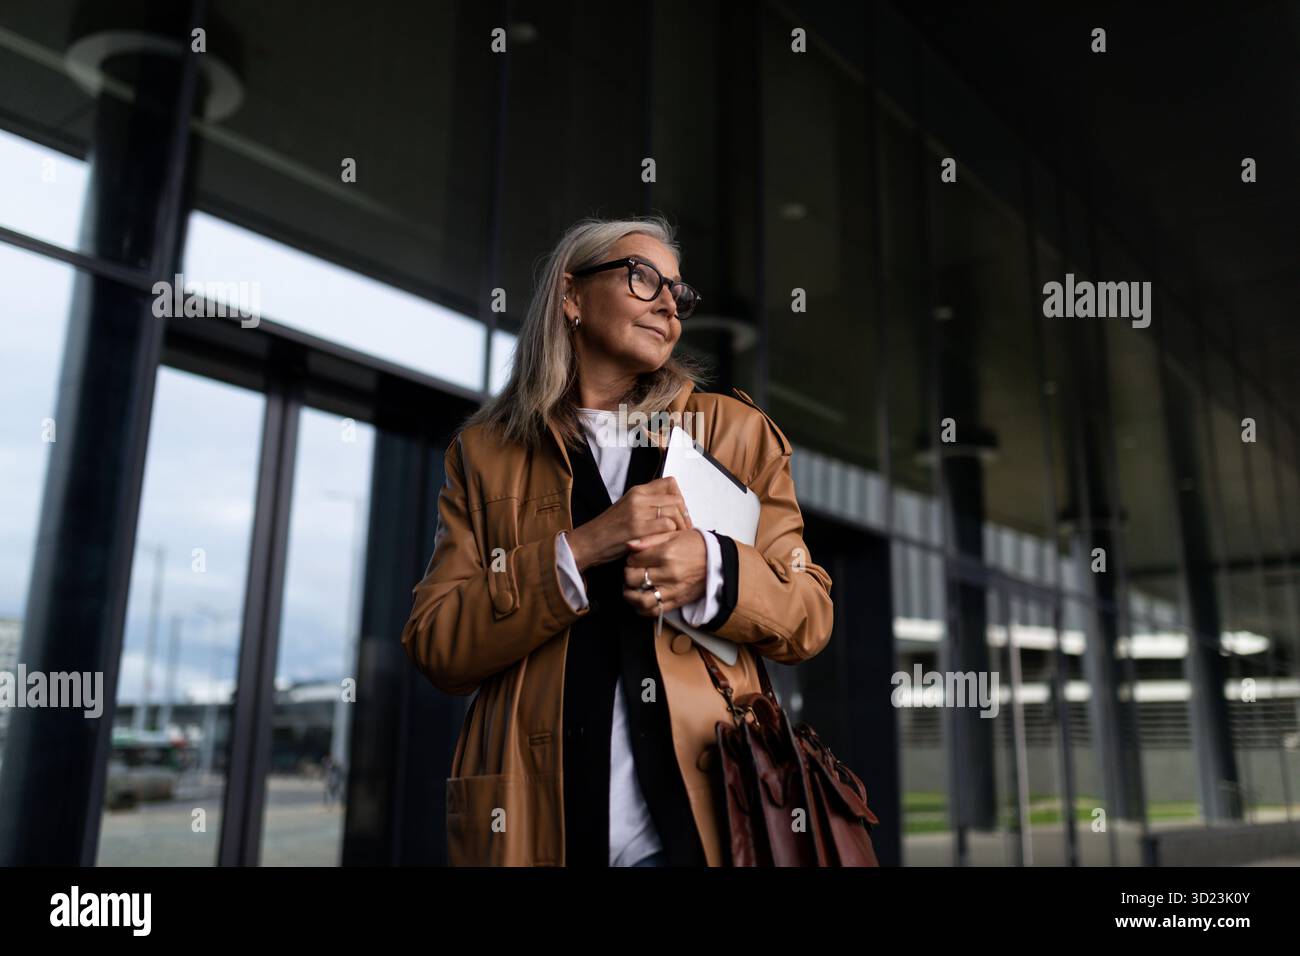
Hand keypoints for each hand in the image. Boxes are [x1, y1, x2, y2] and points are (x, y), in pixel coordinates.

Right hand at [566, 477, 690, 571]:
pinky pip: (667, 526)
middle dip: (685, 515)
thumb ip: (646, 504)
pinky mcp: (637, 527)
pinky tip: (667, 542)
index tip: (680, 512)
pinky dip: (671, 534)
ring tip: (678, 537)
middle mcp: (638, 497)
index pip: (670, 483)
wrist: (588, 542)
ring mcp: (637, 511)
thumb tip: (671, 507)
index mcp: (637, 491)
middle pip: (676, 499)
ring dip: (680, 526)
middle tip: (684, 528)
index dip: (680, 497)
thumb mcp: (627, 509)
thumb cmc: (609, 530)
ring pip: (674, 511)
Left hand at [622, 528, 707, 616]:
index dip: (630, 558)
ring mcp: (673, 590)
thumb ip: (650, 539)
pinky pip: (654, 611)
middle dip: (628, 574)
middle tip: (632, 570)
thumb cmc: (697, 545)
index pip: (634, 560)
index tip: (635, 557)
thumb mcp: (674, 534)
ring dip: (630, 594)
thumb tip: (629, 545)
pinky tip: (640, 599)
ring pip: (640, 599)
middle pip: (633, 578)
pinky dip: (642, 608)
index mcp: (666, 554)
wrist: (719, 561)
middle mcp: (668, 574)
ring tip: (631, 588)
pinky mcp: (677, 602)